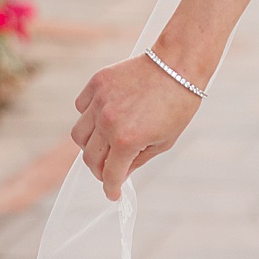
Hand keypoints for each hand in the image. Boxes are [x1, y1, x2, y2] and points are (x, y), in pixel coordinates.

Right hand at [70, 55, 202, 200]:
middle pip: (90, 158)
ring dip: (90, 145)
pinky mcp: (97, 84)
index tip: (113, 194)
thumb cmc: (179, 103)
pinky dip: (88, 116)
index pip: (110, 174)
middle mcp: (108, 123)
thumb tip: (121, 173)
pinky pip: (81, 107)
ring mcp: (100, 102)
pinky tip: (102, 116)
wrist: (179, 64)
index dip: (111, 189)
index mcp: (127, 140)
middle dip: (99, 170)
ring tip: (104, 143)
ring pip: (79, 135)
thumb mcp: (166, 140)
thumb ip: (139, 160)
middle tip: (108, 170)